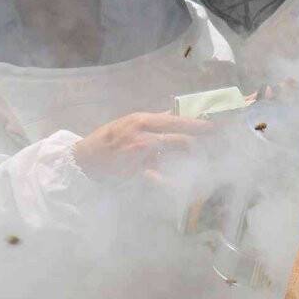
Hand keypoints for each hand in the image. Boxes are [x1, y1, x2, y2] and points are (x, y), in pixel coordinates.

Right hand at [74, 112, 211, 182]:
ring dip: (190, 160)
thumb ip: (153, 120)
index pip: (176, 121)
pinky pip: (162, 179)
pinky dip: (174, 182)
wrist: (85, 160)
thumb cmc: (108, 139)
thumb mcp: (130, 122)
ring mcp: (142, 157)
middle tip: (210, 150)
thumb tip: (174, 113)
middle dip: (199, 146)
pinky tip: (183, 185)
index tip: (213, 127)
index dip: (197, 125)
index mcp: (142, 120)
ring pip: (175, 157)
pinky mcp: (138, 173)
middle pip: (181, 140)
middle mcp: (144, 136)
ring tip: (199, 164)